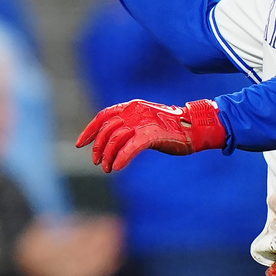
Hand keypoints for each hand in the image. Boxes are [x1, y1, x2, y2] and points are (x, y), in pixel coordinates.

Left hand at [75, 99, 227, 171]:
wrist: (194, 128)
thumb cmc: (171, 128)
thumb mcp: (145, 123)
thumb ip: (130, 127)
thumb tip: (111, 141)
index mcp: (131, 106)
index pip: (103, 116)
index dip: (90, 131)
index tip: (81, 144)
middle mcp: (134, 112)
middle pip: (107, 130)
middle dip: (99, 148)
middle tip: (97, 162)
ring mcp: (143, 122)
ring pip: (116, 140)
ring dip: (109, 157)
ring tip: (108, 168)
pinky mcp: (151, 135)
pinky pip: (130, 148)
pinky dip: (122, 159)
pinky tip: (117, 168)